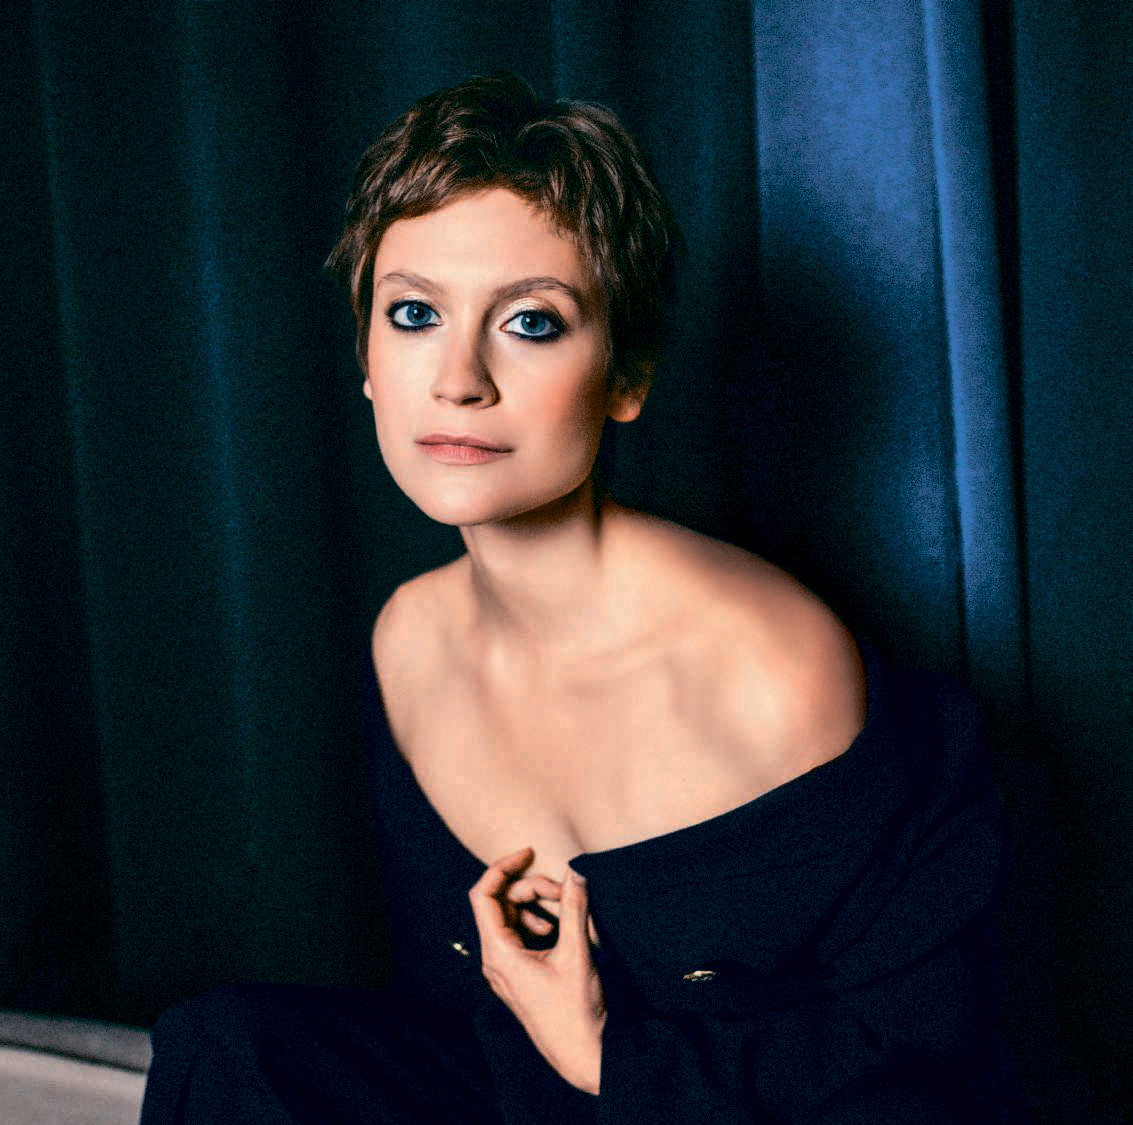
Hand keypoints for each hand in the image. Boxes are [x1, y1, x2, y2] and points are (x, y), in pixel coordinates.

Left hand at [469, 847, 605, 1094]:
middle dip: (530, 887)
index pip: (482, 895)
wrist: (583, 1055)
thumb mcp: (577, 954)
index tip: (529, 853)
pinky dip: (536, 922)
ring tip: (563, 909)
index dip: (502, 867)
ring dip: (535, 904)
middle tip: (563, 890)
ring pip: (509, 918)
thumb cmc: (575, 1011)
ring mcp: (504, 970)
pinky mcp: (517, 975)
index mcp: (498, 954)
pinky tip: (557, 928)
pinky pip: (517, 935)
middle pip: (499, 903)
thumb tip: (576, 872)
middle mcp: (494, 961)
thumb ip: (574, 908)